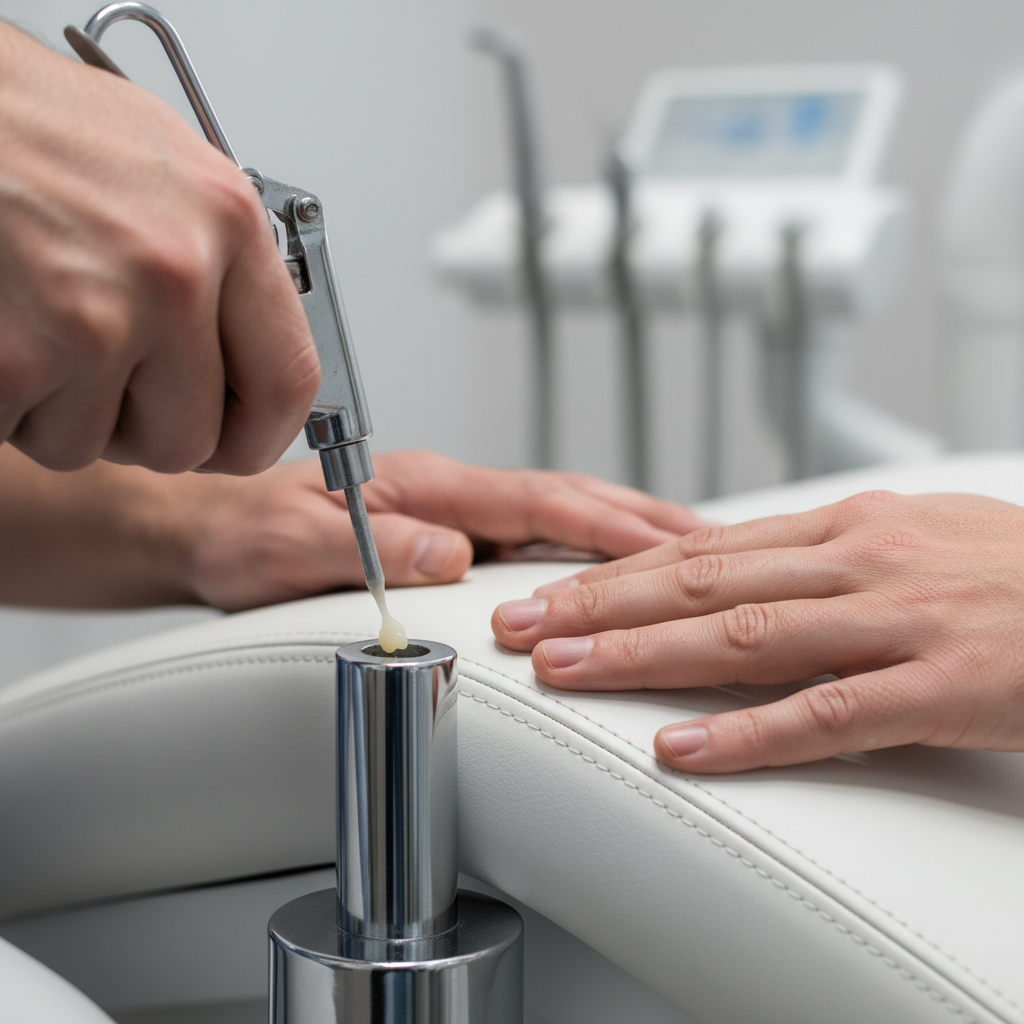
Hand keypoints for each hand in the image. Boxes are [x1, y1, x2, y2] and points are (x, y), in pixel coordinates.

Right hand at [0, 25, 318, 473]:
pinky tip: (1, 325)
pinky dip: (5, 402)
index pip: (288, 383)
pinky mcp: (15, 360)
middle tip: (101, 372)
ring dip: (59, 408)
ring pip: (94, 445)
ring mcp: (94, 320)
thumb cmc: (27, 121)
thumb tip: (248, 353)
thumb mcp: (164, 165)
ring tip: (34, 319)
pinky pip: (24, 434)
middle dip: (140, 428)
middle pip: (189, 440)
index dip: (259, 433)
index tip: (238, 438)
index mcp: (227, 221)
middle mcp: (172, 273)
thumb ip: (221, 266)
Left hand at [0, 446, 704, 610]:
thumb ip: (370, 549)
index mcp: (421, 483)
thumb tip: (454, 557)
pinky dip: (588, 545)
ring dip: (625, 530)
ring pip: (557, 513)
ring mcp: (450, 505)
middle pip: (565, 498)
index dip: (604, 526)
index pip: (533, 502)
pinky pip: (534, 533)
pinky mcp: (446, 526)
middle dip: (643, 521)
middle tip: (717, 545)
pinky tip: (614, 566)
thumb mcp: (286, 549)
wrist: (203, 523)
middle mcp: (445, 488)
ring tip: (691, 554)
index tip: (667, 548)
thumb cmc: (238, 532)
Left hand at [491, 490, 1023, 772]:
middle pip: (699, 582)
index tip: (553, 584)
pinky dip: (748, 736)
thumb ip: (822, 556)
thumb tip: (738, 565)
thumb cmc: (1018, 573)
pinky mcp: (944, 685)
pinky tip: (681, 750)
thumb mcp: (911, 539)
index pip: (704, 544)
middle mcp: (858, 560)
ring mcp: (898, 620)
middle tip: (521, 623)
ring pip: (742, 636)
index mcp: (846, 526)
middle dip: (598, 604)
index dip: (617, 568)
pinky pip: (828, 713)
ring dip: (642, 656)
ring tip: (562, 671)